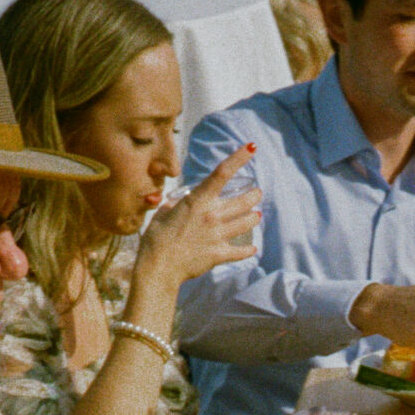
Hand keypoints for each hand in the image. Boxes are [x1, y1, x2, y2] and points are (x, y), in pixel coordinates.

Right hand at [135, 145, 259, 292]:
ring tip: (257, 216)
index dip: (238, 158)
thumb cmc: (157, 237)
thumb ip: (177, 203)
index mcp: (197, 200)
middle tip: (257, 193)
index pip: (222, 173)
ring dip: (254, 218)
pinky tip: (252, 248)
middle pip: (243, 201)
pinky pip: (241, 251)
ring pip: (246, 222)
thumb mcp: (164, 211)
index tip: (251, 148)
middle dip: (254, 195)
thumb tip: (181, 202)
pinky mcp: (219, 254)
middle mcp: (212, 215)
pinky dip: (248, 250)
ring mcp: (218, 235)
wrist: (159, 266)